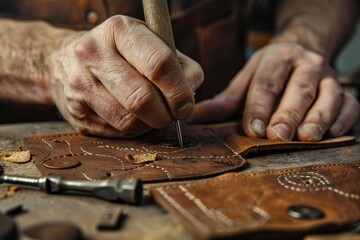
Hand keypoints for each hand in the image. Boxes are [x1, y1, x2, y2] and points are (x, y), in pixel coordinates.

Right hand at [49, 16, 202, 136]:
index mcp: (119, 30)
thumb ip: (178, 64)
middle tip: (173, 114)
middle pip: (142, 99)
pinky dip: (134, 130)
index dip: (179, 91)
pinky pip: (117, 132)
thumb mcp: (149, 43)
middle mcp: (93, 54)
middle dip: (166, 114)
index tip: (186, 104)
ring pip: (129, 121)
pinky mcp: (75, 111)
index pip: (159, 64)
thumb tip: (191, 92)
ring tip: (153, 113)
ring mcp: (79, 84)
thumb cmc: (119, 52)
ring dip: (150, 124)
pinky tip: (134, 117)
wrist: (64, 60)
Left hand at [192, 43, 359, 140]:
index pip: (266, 83)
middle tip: (278, 135)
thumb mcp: (246, 79)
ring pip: (328, 96)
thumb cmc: (270, 71)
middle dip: (288, 114)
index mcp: (277, 59)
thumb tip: (196, 115)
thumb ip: (226, 99)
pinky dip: (343, 119)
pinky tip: (332, 133)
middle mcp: (305, 65)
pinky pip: (351, 105)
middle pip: (298, 90)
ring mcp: (328, 77)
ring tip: (307, 137)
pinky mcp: (345, 90)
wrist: (302, 51)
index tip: (253, 128)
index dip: (259, 106)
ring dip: (318, 118)